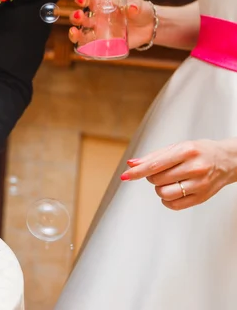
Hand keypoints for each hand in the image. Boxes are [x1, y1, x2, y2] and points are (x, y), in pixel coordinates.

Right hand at [68, 0, 155, 49]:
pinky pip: (92, 49)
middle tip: (79, 16)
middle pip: (81, 18)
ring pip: (82, 34)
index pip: (89, 1)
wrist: (149, 28)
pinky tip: (82, 53)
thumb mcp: (139, 6)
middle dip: (76, 17)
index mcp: (103, 6)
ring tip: (74, 32)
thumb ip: (135, 7)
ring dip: (75, 34)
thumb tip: (132, 8)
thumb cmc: (142, 12)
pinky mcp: (104, 44)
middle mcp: (98, 19)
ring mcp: (100, 32)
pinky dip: (85, 52)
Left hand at [120, 139, 236, 209]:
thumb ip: (153, 156)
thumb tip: (131, 164)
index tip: (125, 176)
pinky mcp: (202, 197)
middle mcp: (195, 168)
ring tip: (168, 181)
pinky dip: (167, 200)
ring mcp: (200, 184)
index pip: (155, 165)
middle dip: (151, 178)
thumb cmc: (199, 152)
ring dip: (159, 189)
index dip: (137, 172)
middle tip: (160, 173)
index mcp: (186, 151)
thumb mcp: (177, 147)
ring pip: (165, 193)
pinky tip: (172, 191)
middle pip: (158, 180)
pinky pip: (174, 205)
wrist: (227, 160)